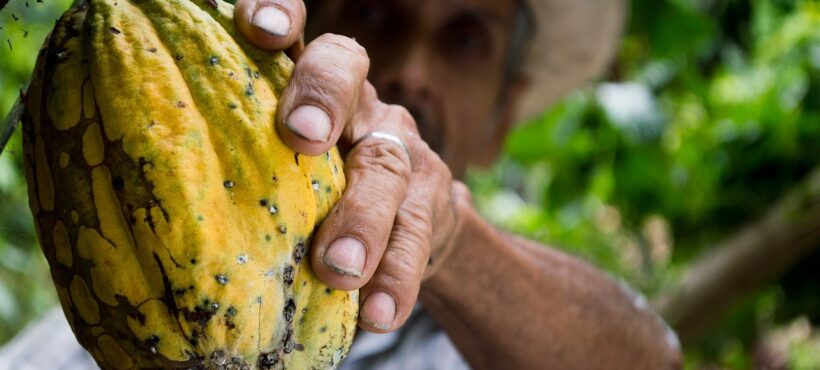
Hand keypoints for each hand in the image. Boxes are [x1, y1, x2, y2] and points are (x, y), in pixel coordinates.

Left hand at [234, 0, 468, 332]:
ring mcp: (398, 147)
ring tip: (337, 269)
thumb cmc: (313, 191)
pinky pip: (418, 235)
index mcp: (307, 83)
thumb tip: (132, 188)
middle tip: (301, 137)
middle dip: (322, 96)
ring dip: (362, 218)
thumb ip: (236, 156)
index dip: (282, 11)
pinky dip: (396, 276)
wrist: (408, 221)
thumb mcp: (275, 163)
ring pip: (385, 167)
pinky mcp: (430, 200)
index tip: (257, 27)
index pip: (298, 28)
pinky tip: (378, 312)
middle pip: (346, 73)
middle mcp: (356, 101)